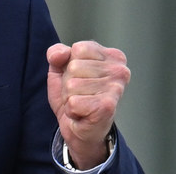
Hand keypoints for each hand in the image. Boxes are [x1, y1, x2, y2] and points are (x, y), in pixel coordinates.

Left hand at [47, 41, 129, 168]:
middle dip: (68, 82)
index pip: (79, 48)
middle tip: (80, 93)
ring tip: (82, 102)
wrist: (79, 127)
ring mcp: (115, 89)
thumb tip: (61, 54)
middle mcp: (119, 70)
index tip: (79, 77)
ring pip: (72, 85)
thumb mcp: (60, 68)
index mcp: (111, 56)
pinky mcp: (107, 106)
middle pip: (74, 66)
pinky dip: (72, 109)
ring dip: (69, 97)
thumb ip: (56, 53)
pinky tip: (83, 113)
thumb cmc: (75, 95)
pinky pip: (73, 102)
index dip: (69, 64)